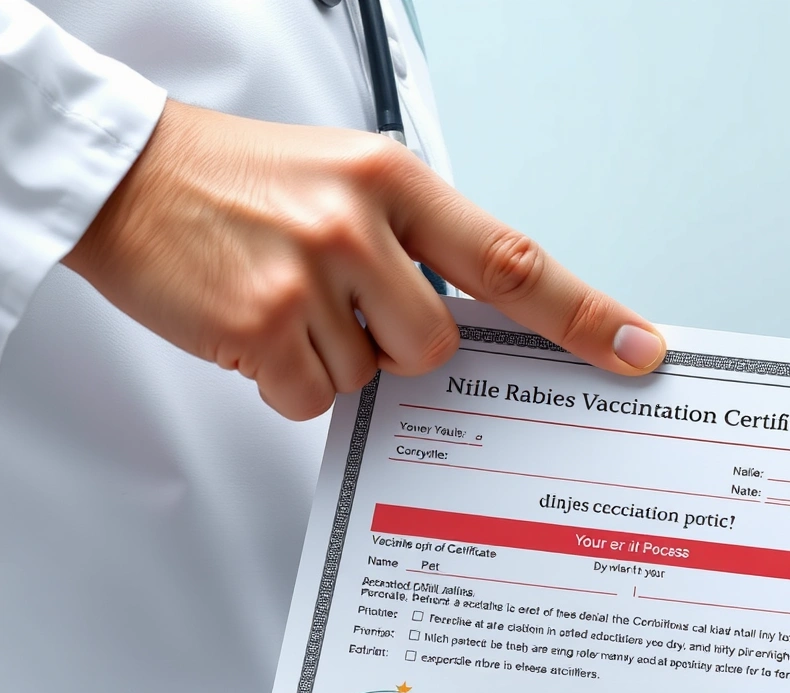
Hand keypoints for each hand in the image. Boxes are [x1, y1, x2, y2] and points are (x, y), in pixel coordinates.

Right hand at [63, 100, 665, 419]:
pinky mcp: (259, 324)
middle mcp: (358, 222)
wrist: (122, 172)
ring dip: (331, 358)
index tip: (641, 348)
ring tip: (282, 297)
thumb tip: (481, 315)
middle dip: (397, 346)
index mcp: (396, 181)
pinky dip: (284, 379)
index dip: (586, 314)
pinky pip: (311, 397)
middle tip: (342, 304)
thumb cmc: (238, 177)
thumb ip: (418, 238)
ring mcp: (308, 273)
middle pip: (437, 346)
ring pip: (371, 376)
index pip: (515, 260)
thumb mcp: (347, 177)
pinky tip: (253, 325)